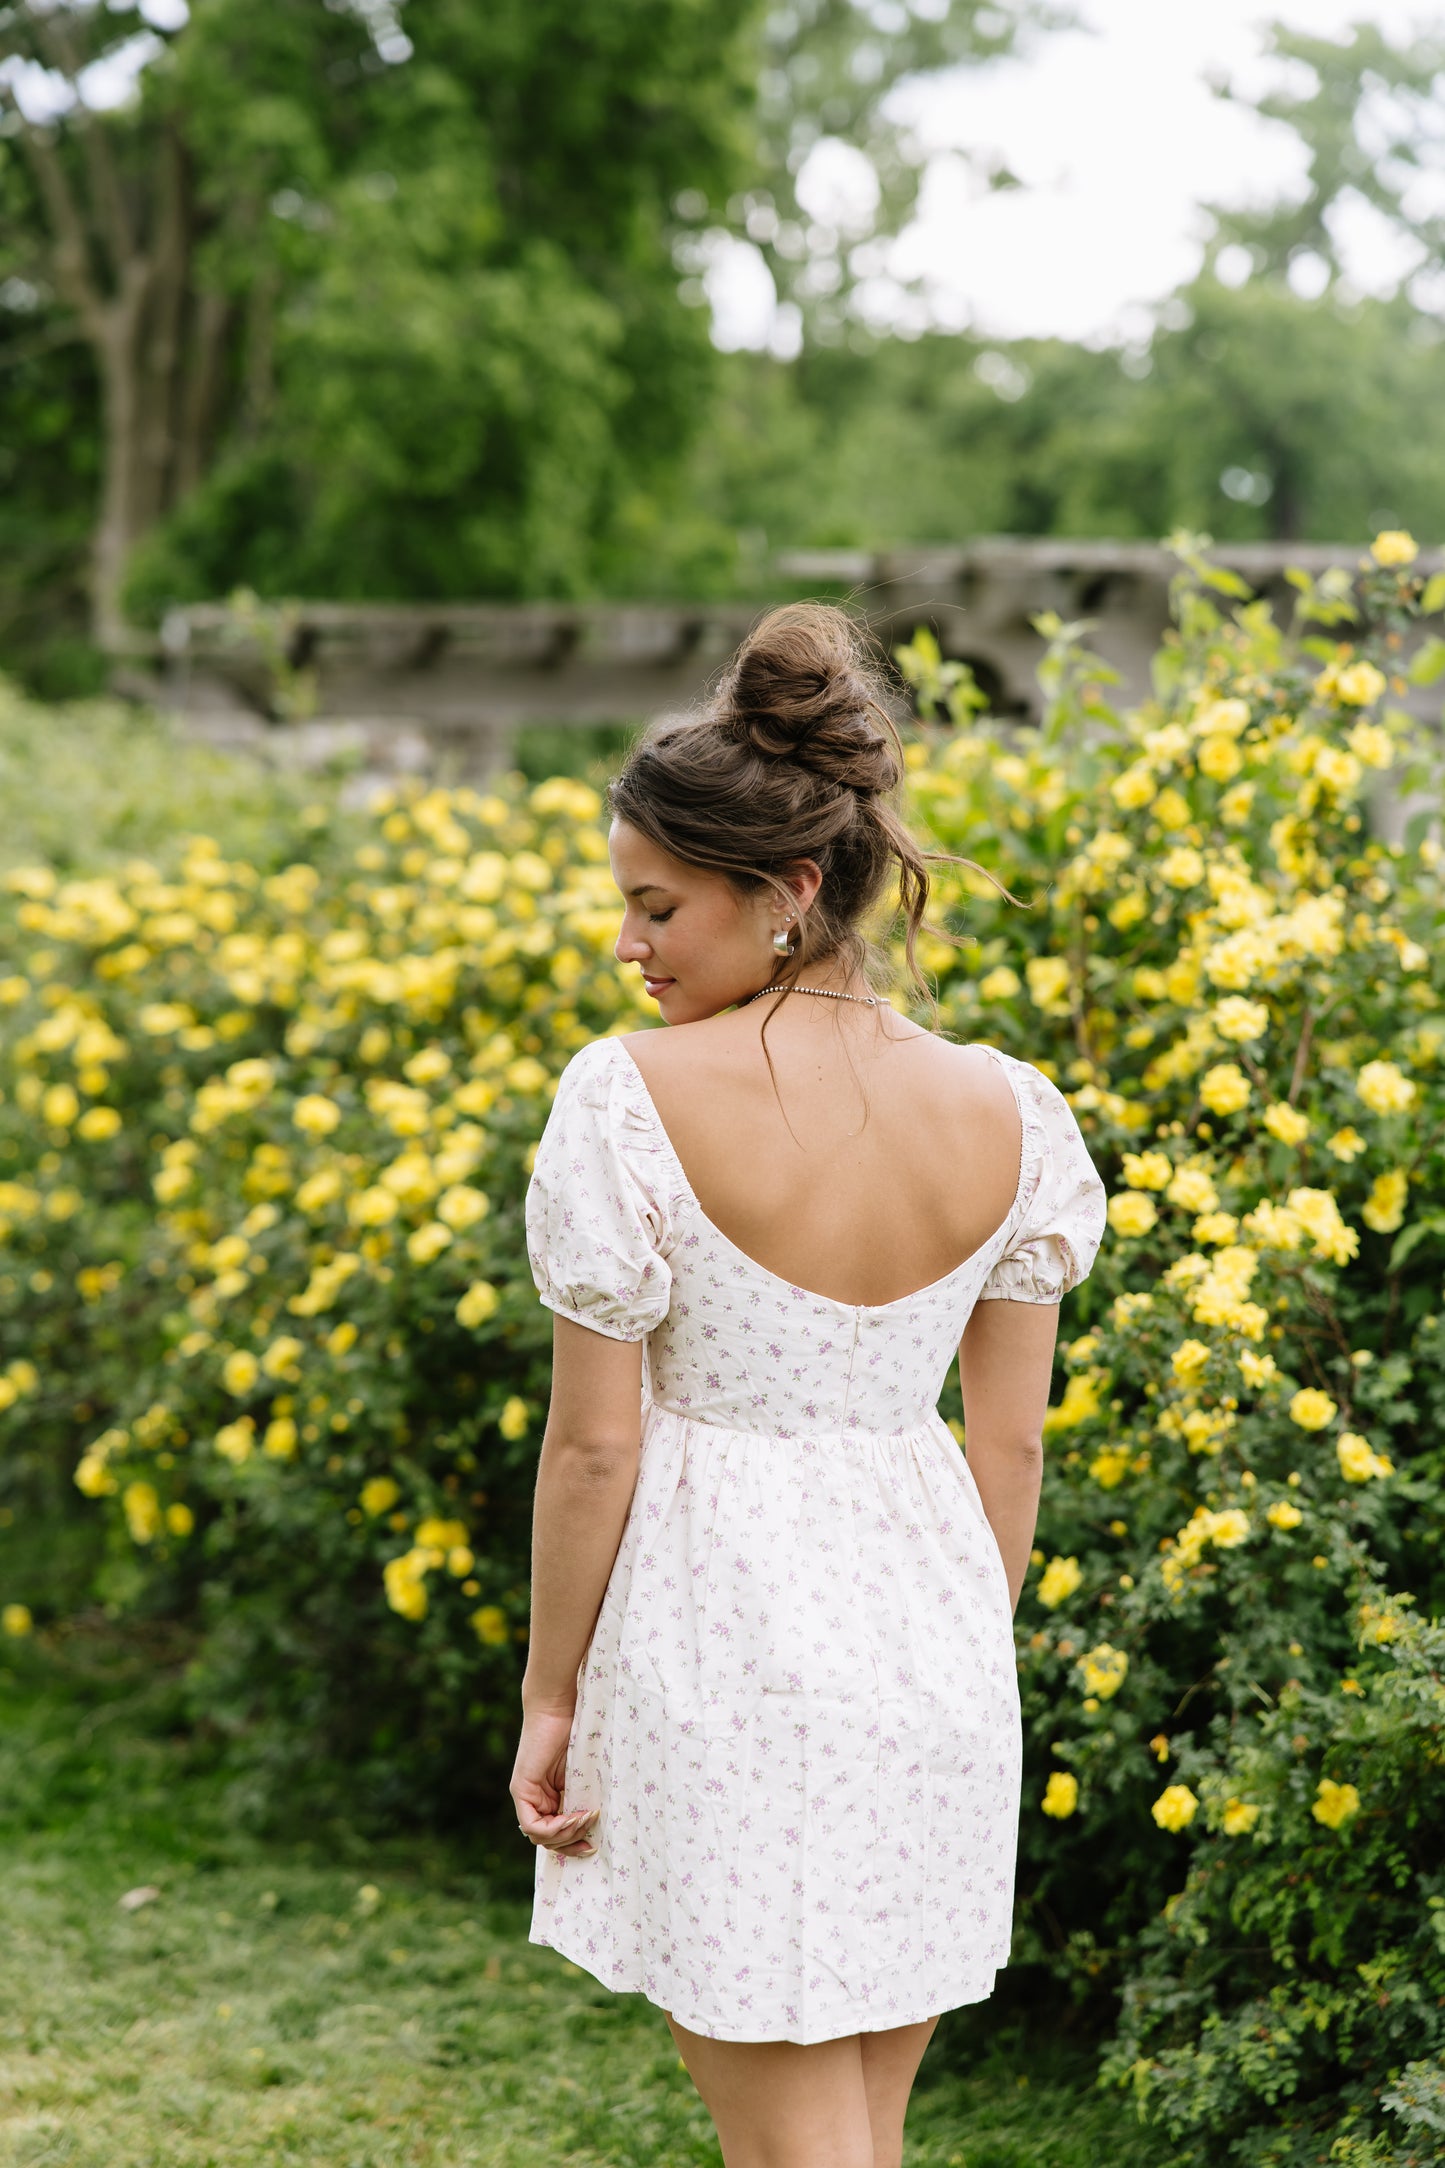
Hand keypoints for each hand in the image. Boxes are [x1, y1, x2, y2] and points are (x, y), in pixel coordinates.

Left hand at [510, 1703, 598, 1857]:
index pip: (555, 1836)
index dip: (573, 1844)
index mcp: (550, 1797)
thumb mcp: (584, 1775)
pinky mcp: (521, 1789)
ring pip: (539, 1837)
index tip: (593, 1843)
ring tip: (585, 1818)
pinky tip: (571, 1817)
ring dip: (565, 1834)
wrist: (559, 1708)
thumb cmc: (577, 1733)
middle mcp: (535, 1800)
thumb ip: (583, 1798)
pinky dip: (553, 1828)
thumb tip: (598, 1828)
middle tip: (590, 1841)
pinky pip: (531, 1825)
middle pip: (547, 1841)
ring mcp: (526, 1795)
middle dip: (570, 1845)